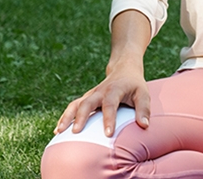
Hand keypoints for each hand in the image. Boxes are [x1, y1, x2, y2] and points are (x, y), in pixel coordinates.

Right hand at [54, 10, 155, 136]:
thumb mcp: (143, 94)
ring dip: (66, 117)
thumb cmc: (134, 85)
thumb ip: (144, 109)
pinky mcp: (86, 99)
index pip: (110, 105)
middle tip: (76, 132)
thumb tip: (144, 126)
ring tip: (59, 132)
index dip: (109, 119)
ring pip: (75, 104)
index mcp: (114, 90)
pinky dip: (65, 117)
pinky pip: (72, 107)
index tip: (108, 134)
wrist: (123, 69)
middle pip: (87, 103)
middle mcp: (99, 92)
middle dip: (80, 117)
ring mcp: (90, 95)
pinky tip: (58, 130)